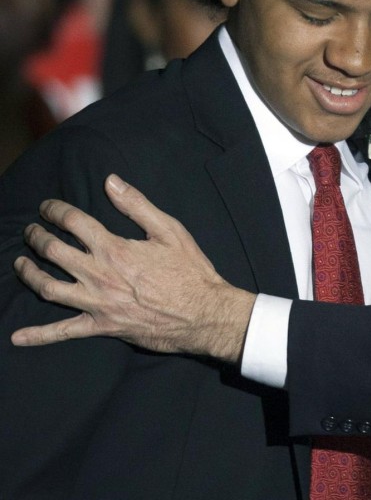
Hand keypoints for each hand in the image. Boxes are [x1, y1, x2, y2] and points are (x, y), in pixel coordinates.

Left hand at [10, 174, 254, 362]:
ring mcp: (97, 303)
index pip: (73, 222)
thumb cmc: (190, 271)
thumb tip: (111, 181)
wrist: (204, 313)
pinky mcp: (102, 326)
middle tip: (31, 231)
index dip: (56, 211)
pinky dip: (39, 335)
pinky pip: (64, 331)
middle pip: (53, 252)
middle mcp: (99, 275)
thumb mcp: (170, 231)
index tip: (48, 208)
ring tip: (20, 264)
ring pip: (48, 288)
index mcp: (114, 249)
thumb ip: (137, 205)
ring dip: (29, 274)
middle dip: (37, 237)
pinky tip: (18, 337)